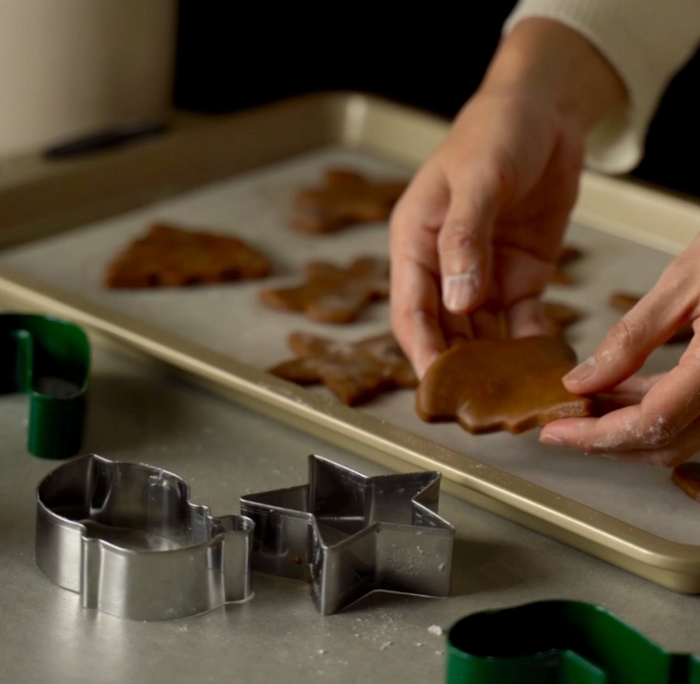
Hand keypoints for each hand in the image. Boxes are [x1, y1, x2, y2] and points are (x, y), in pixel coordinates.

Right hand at [390, 84, 582, 376]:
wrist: (544, 114)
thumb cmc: (495, 133)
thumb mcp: (476, 179)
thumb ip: (464, 239)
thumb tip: (458, 302)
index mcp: (415, 243)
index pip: (411, 309)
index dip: (422, 350)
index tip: (438, 385)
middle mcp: (444, 268)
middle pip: (445, 330)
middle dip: (460, 367)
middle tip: (480, 404)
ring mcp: (482, 276)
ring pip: (483, 333)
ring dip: (496, 363)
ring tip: (514, 393)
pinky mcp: (519, 276)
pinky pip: (523, 319)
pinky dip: (530, 342)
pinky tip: (543, 364)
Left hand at [541, 239, 699, 465]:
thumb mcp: (684, 283)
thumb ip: (631, 338)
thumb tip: (580, 383)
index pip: (653, 423)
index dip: (597, 436)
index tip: (555, 432)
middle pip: (665, 443)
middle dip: (606, 441)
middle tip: (560, 428)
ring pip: (678, 435)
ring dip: (625, 428)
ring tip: (583, 405)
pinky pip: (691, 414)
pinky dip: (650, 410)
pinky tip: (618, 392)